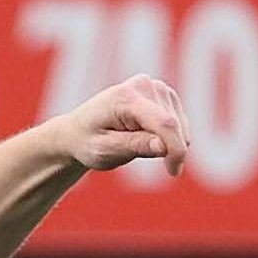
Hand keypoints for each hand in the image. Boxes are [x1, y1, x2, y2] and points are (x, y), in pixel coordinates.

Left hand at [58, 74, 189, 175]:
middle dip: (168, 149)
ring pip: (180, 124)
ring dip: (166, 142)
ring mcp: (156, 86)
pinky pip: (179, 122)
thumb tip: (163, 146)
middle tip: (136, 157)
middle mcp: (144, 85)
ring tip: (134, 144)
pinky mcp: (164, 93)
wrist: (77, 130)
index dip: (175, 149)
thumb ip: (133, 146)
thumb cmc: (87, 142)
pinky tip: (144, 137)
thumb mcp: (103, 151)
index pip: (164, 123)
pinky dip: (168, 136)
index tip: (174, 172)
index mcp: (125, 98)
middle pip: (174, 125)